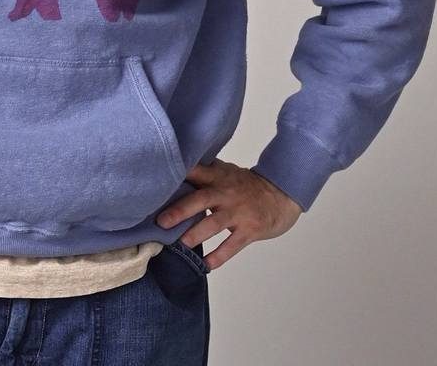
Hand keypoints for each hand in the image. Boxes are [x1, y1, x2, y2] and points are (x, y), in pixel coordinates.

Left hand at [155, 157, 303, 269]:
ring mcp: (239, 211)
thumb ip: (202, 174)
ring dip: (196, 234)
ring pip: (214, 223)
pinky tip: (207, 264)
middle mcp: (226, 192)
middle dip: (179, 210)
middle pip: (200, 199)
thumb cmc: (245, 185)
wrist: (281, 194)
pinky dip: (220, 255)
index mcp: (216, 176)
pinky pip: (233, 244)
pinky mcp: (251, 229)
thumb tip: (171, 178)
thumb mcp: (224, 172)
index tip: (155, 185)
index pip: (193, 172)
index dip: (175, 176)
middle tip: (161, 222)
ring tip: (180, 244)